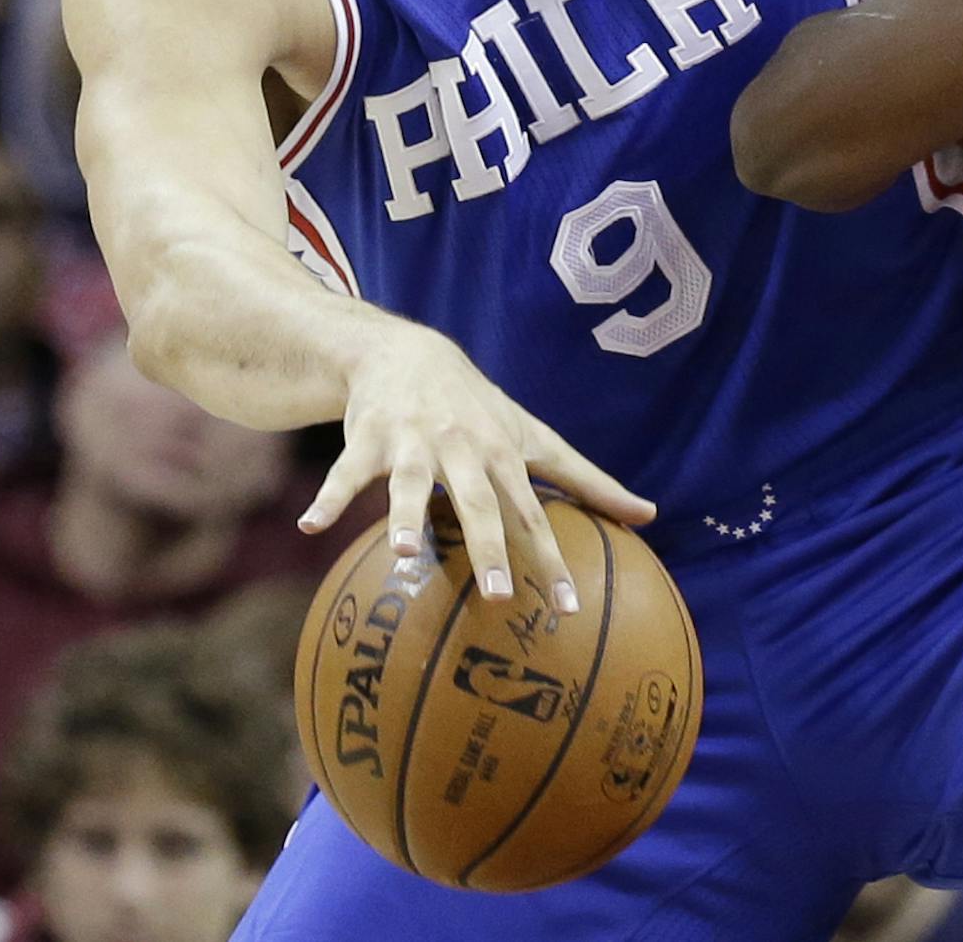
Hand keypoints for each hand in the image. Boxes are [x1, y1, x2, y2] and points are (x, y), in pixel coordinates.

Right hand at [299, 329, 654, 610]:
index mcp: (504, 457)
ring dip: (406, 516)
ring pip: (410, 484)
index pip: (534, 517)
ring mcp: (413, 443)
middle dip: (490, 548)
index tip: (567, 608)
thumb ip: (589, 481)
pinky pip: (347, 472)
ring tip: (403, 554)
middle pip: (479, 504)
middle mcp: (463, 450)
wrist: (406, 353)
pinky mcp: (368, 438)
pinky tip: (311, 526)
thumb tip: (650, 516)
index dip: (552, 561)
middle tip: (500, 596)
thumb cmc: (480, 409)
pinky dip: (330, 497)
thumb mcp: (534, 437)